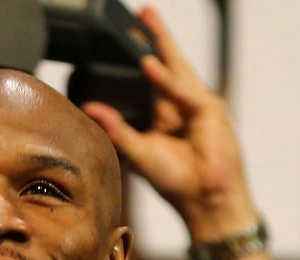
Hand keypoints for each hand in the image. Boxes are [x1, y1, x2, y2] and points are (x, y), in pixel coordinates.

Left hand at [80, 6, 256, 241]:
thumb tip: (89, 108)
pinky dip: (166, 78)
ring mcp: (199, 106)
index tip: (128, 36)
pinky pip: (184, 90)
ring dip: (163, 43)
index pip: (152, 77)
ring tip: (145, 21)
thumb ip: (116, 128)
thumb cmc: (177, 182)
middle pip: (168, 62)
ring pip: (178, 67)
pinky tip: (150, 64)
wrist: (204, 200)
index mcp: (167, 115)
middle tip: (142, 12)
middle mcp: (183, 106)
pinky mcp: (210, 111)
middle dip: (157, 37)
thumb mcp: (138, 151)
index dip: (143, 55)